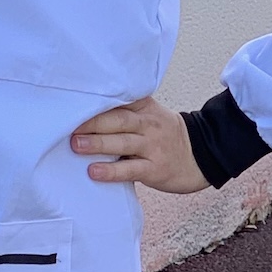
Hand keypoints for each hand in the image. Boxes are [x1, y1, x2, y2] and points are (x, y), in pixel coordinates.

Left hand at [70, 95, 207, 192]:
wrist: (202, 156)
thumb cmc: (164, 136)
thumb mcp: (149, 116)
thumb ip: (123, 112)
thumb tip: (82, 114)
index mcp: (145, 108)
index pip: (120, 100)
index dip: (97, 101)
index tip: (73, 101)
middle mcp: (149, 124)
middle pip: (119, 120)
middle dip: (92, 123)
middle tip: (69, 127)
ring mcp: (153, 146)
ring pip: (123, 142)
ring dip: (98, 143)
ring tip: (76, 145)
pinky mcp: (155, 168)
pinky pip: (131, 169)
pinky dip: (111, 170)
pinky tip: (94, 171)